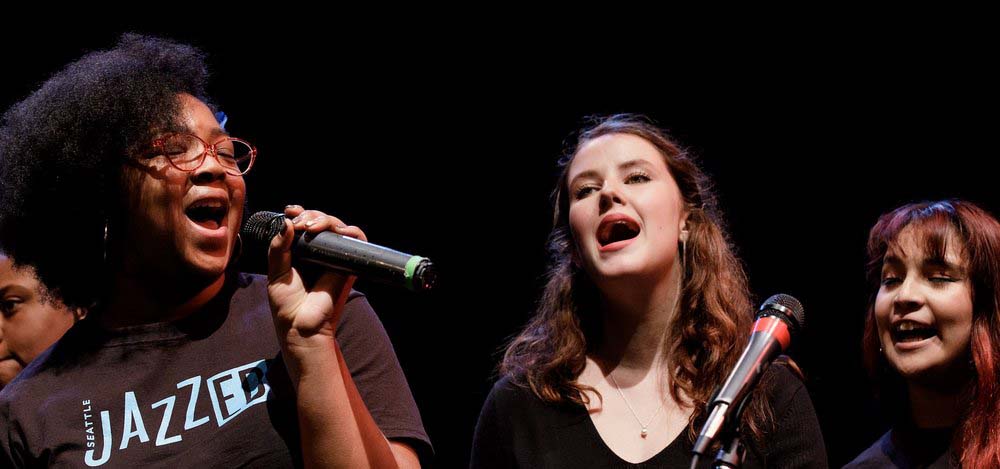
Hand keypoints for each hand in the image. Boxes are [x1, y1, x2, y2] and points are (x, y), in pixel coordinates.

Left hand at [266, 205, 367, 343]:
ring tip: (311, 227)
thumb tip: (287, 223)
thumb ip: (278, 248)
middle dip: (311, 215)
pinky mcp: (350, 264)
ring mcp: (335, 256)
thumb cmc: (288, 305)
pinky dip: (350, 230)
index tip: (291, 211)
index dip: (300, 213)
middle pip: (321, 220)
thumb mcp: (276, 273)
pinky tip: (333, 231)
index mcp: (301, 252)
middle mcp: (319, 251)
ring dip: (326, 219)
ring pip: (338, 226)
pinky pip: (357, 240)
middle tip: (301, 224)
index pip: (304, 223)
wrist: (303, 326)